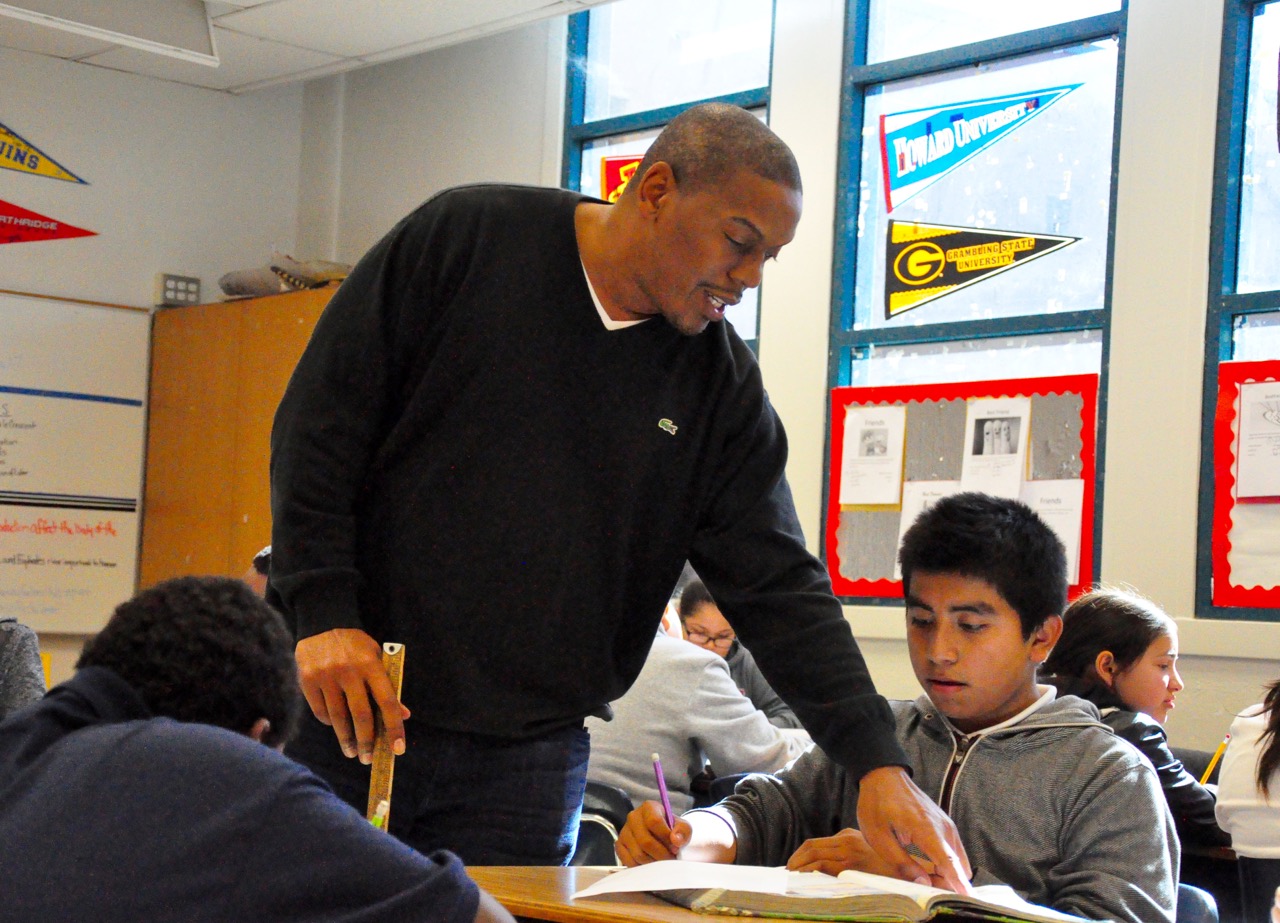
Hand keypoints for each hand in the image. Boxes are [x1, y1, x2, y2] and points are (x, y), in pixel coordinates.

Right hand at [295, 628, 409, 763]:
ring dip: (346, 739)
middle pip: (360, 715)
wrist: (322, 625)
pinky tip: (336, 727)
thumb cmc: (355, 646)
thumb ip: (388, 685)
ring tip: (352, 752)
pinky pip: (320, 711)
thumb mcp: (376, 657)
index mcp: (371, 664)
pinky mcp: (307, 680)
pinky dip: (330, 723)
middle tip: (368, 758)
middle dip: (367, 742)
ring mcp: (326, 676)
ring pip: (338, 718)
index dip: (394, 727)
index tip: (398, 749)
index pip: (387, 701)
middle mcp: (348, 671)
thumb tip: (404, 714)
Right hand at [615, 801, 690, 865]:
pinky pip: (629, 861)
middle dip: (661, 854)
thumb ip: (683, 831)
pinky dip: (642, 867)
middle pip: (645, 841)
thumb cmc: (670, 828)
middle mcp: (633, 817)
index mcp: (649, 807)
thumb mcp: (681, 826)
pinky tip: (651, 863)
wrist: (658, 833)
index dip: (666, 837)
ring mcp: (624, 832)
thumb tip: (675, 840)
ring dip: (653, 862)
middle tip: (670, 859)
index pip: (654, 821)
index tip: (675, 847)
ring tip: (662, 861)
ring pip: (638, 854)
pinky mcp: (619, 845)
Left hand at [786, 828, 897, 876]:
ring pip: (813, 854)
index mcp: (850, 837)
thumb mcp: (871, 858)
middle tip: (786, 873)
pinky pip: (821, 865)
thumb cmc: (893, 868)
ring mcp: (849, 851)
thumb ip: (853, 859)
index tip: (793, 867)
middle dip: (795, 860)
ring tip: (790, 877)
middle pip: (811, 847)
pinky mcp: (851, 864)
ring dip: (798, 865)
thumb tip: (828, 869)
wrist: (916, 872)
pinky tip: (801, 879)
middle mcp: (848, 840)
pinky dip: (807, 871)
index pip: (817, 844)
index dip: (801, 855)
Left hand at [856, 766, 971, 893]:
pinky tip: (929, 870)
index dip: (958, 883)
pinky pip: (952, 851)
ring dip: (946, 874)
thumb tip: (923, 883)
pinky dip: (946, 864)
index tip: (969, 899)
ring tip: (922, 878)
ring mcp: (947, 825)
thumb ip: (901, 862)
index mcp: (926, 829)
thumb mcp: (878, 837)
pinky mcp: (946, 825)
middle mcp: (943, 827)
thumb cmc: (877, 805)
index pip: (949, 861)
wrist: (883, 775)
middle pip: (957, 865)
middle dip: (948, 883)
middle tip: (925, 889)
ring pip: (957, 860)